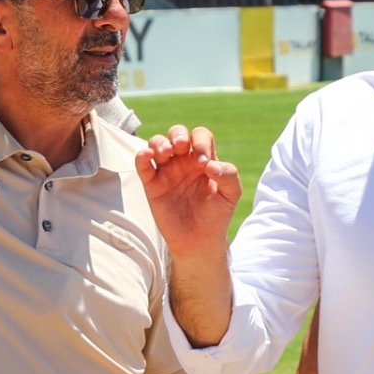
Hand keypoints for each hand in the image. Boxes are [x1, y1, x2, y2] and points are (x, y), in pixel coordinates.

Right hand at [136, 125, 242, 258]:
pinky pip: (143, 165)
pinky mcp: (152, 184)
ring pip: (157, 144)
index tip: (204, 162)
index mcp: (204, 159)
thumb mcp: (231, 195)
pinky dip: (142, 156)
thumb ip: (229, 176)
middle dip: (178, 135)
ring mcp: (167, 171)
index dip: (201, 142)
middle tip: (182, 147)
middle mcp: (184, 161)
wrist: (200, 240)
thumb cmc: (217, 215)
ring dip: (160, 143)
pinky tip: (147, 155)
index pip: (200, 136)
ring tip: (166, 153)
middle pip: (177, 133)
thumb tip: (211, 164)